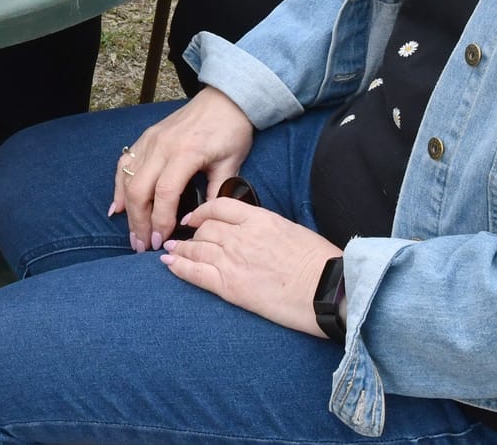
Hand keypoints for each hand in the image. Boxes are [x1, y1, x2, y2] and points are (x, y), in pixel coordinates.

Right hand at [110, 87, 253, 251]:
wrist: (224, 99)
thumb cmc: (231, 131)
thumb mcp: (232, 163)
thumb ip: (216, 193)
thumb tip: (200, 221)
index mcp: (186, 152)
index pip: (165, 193)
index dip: (160, 220)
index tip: (160, 241)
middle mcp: (162, 145)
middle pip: (140, 189)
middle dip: (139, 222)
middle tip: (142, 246)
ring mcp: (151, 139)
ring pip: (128, 178)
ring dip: (127, 209)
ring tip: (133, 234)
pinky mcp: (146, 137)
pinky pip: (124, 163)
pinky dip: (118, 186)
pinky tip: (117, 207)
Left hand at [160, 198, 343, 337]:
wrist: (327, 289)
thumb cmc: (319, 263)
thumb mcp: (291, 231)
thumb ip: (265, 228)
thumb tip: (254, 232)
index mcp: (258, 218)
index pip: (219, 207)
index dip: (202, 212)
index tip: (195, 218)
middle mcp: (240, 235)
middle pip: (205, 229)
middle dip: (192, 235)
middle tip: (182, 239)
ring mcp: (233, 260)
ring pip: (196, 249)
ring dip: (180, 249)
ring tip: (169, 251)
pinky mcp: (230, 286)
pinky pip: (195, 273)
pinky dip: (179, 267)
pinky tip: (169, 265)